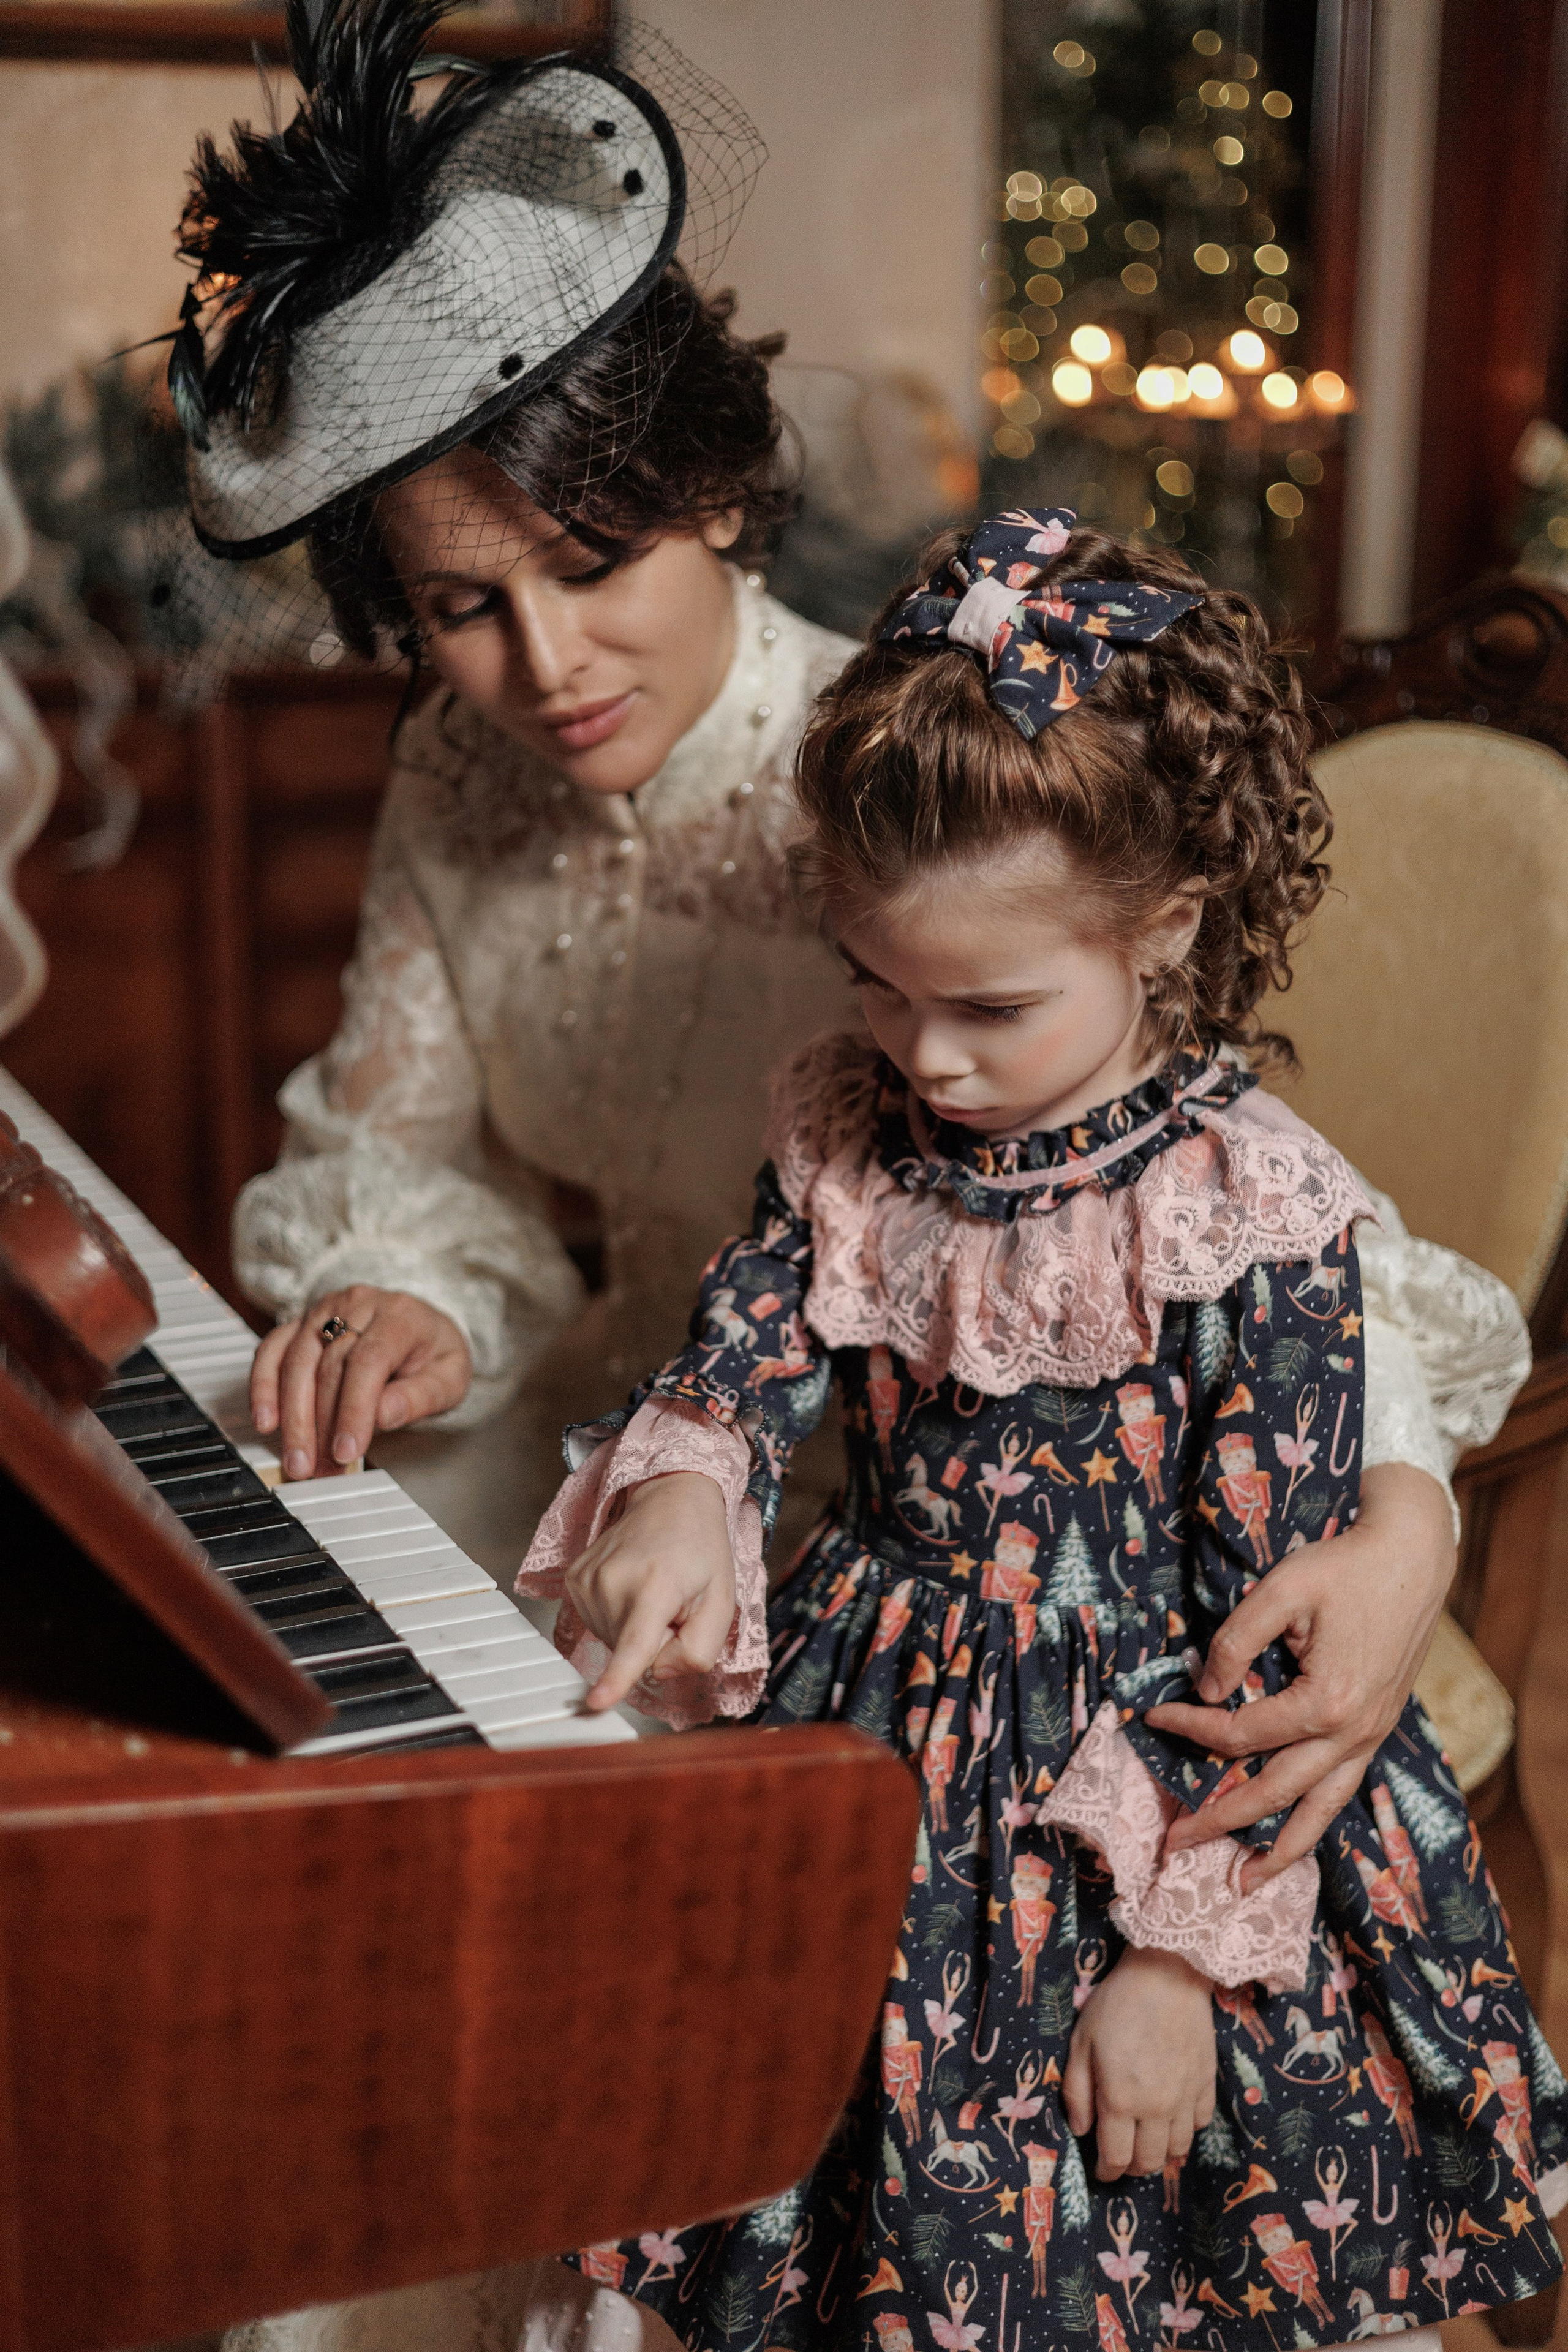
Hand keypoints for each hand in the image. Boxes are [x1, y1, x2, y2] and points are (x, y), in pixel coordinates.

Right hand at [251, 1285, 472, 1479]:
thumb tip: (384, 1415)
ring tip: (296, 1457)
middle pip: (328, 1364)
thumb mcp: (450, 1377)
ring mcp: (325, 1310)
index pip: (368, 1361)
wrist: (421, 1326)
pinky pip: (272, 1350)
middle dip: (319, 1424)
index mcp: (400, 1316)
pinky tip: (265, 1420)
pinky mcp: (301, 1322)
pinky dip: (263, 1386)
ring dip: (291, 1415)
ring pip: (296, 1360)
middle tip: (317, 1467)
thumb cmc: (433, 1354)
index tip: (346, 1450)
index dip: (353, 1409)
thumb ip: (421, 1396)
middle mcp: (358, 1305)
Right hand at [566, 1471, 737, 1712]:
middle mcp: (614, 1582)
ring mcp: (588, 1580)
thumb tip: (658, 1671)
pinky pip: (597, 1625)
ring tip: (653, 1590)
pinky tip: (632, 1587)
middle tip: (672, 1603)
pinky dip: (618, 1617)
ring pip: (612, 1641)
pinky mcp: (574, 1580)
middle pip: (632, 1652)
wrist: (670, 1497)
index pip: (636, 1644)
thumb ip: (700, 1649)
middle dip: (657, 1640)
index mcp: (657, 1586)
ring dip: (636, 1628)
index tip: (596, 1702)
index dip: (617, 1678)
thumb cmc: (701, 1549)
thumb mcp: (723, 1600)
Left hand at [1064, 1946, 1215, 2179]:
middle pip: (1149, 2162)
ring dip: (1160, 2153)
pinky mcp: (1207, 2083)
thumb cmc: (1117, 2004)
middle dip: (1132, 2168)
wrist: (1167, 1973)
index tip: (1100, 2171)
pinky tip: (1172, 2116)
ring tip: (1146, 2141)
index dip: (1106, 2172)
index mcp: (1120, 2100)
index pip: (1116, 2158)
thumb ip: (1077, 2092)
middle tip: (1121, 2157)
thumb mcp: (1081, 2042)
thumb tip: (1082, 2131)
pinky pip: (1200, 2124)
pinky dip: (1185, 2129)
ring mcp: (1186, 2098)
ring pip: (1177, 2150)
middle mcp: (1156, 2108)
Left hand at [1148, 1462, 1454, 1890]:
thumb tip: (1206, 1688)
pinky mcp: (1375, 1734)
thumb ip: (1237, 1640)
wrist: (1412, 1561)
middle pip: (1273, 1792)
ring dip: (1278, 1852)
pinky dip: (1313, 1824)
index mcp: (1324, 1702)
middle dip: (1219, 1821)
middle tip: (1173, 1844)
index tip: (1151, 1719)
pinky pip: (1340, 1793)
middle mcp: (1350, 1734)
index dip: (1189, 1729)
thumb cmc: (1345, 1568)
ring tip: (1242, 1884)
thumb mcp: (1282, 1589)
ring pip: (1318, 1812)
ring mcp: (1368, 1739)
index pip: (1238, 1734)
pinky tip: (1291, 1841)